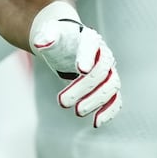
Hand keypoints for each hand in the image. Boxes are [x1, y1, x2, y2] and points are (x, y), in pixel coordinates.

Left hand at [29, 2, 121, 127]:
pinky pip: (115, 100)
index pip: (92, 46)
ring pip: (111, 87)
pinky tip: (96, 123)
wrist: (69, 46)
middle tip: (62, 102)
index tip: (81, 70)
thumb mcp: (51, 35)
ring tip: (77, 112)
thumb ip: (47, 37)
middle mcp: (104, 55)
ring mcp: (109, 71)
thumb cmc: (60, 41)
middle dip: (83, 87)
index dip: (87, 57)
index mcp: (90, 39)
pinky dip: (109, 112)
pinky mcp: (109, 86)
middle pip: (101, 71)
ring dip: (95, 101)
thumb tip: (40, 43)